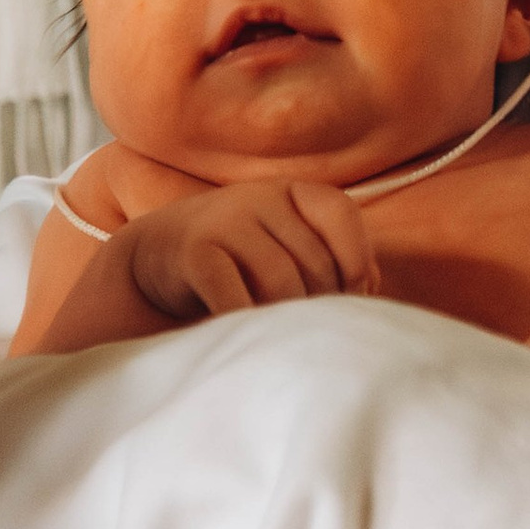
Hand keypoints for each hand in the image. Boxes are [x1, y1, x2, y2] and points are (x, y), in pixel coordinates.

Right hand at [122, 178, 379, 326]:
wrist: (157, 257)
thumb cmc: (240, 260)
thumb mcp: (286, 245)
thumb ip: (331, 259)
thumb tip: (372, 288)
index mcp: (291, 191)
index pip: (340, 214)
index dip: (356, 259)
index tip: (351, 296)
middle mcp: (259, 197)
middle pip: (314, 260)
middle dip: (319, 303)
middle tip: (309, 329)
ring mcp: (224, 221)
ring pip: (281, 281)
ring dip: (287, 319)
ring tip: (281, 337)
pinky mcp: (195, 253)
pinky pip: (235, 294)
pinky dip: (249, 323)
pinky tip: (251, 337)